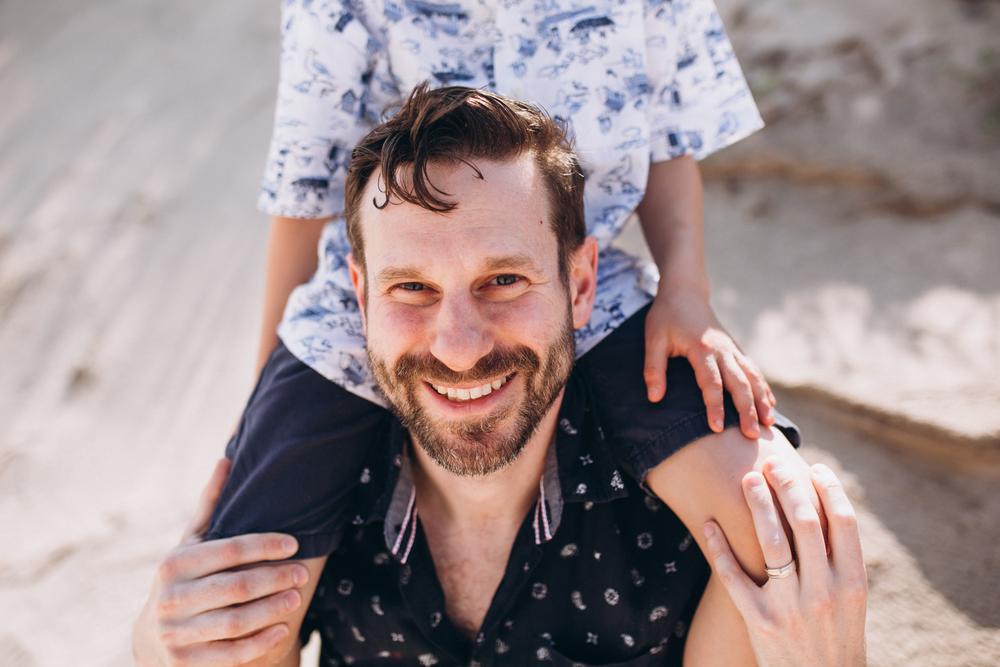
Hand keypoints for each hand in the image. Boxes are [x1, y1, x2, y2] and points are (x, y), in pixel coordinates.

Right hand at [132, 458, 307, 665]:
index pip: (229, 549)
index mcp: (174, 564)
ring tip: (297, 597)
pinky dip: (261, 643)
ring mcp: (175, 634)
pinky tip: (284, 629)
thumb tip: (227, 458)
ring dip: (272, 610)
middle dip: (275, 578)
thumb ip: (210, 505)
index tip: (295, 543)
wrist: (151, 637)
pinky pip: (231, 654)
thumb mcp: (190, 542)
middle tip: (303, 572)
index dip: (265, 545)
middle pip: (236, 587)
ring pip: (236, 622)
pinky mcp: (184, 664)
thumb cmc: (184, 577)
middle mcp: (170, 599)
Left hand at [643, 289, 774, 438]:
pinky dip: (763, 388)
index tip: (717, 428)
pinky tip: (769, 405)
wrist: (685, 291)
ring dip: (761, 400)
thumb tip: (654, 398)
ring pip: (752, 377)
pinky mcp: (736, 349)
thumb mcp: (653, 339)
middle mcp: (722, 349)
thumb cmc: (667, 316)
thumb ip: (654, 368)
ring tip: (768, 424)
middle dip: (746, 410)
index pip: (711, 382)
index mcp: (702, 348)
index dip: (715, 406)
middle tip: (750, 435)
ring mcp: (732, 348)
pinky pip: (753, 370)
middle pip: (739, 383)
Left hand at [703, 460, 867, 666]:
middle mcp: (824, 593)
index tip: (813, 467)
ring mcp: (790, 608)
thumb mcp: (851, 602)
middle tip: (772, 463)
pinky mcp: (758, 622)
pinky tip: (709, 524)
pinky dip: (719, 547)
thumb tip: (825, 506)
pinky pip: (733, 576)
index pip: (843, 522)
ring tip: (746, 479)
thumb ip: (840, 560)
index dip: (828, 489)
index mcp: (852, 584)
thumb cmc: (836, 638)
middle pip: (805, 522)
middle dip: (787, 485)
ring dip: (757, 504)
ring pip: (771, 541)